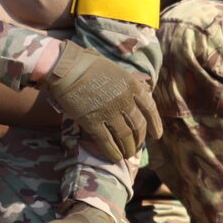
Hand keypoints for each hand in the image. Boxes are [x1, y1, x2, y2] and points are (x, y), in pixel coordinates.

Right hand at [43, 43, 162, 162]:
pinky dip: (113, 153)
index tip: (157, 135)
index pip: (150, 109)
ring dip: (128, 149)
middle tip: (137, 146)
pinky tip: (115, 158)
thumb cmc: (88, 64)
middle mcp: (125, 101)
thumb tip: (143, 93)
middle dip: (139, 139)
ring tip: (127, 155)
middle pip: (138, 126)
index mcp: (132, 86)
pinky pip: (107, 143)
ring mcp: (109, 113)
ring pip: (125, 138)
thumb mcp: (116, 70)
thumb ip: (128, 84)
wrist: (66, 67)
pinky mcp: (93, 122)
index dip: (155, 124)